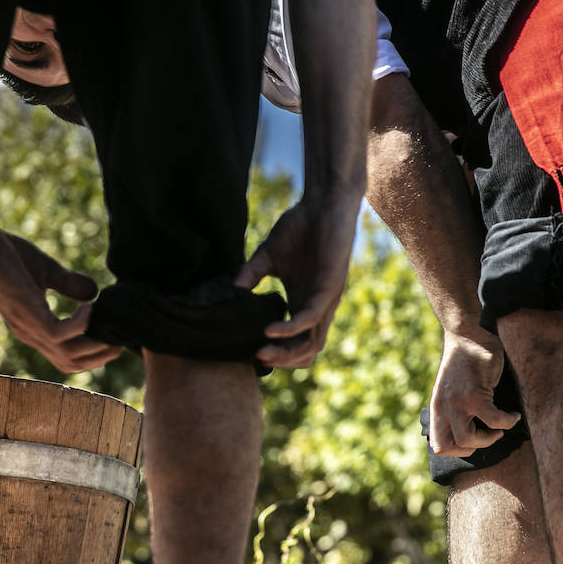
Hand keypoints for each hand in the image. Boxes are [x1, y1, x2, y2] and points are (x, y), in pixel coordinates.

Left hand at [0, 229, 121, 373]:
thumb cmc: (6, 254)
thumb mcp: (46, 272)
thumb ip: (69, 285)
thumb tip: (95, 293)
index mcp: (34, 328)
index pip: (66, 357)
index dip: (92, 354)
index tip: (113, 339)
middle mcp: (31, 334)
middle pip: (70, 364)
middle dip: (99, 357)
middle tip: (121, 341)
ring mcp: (28, 327)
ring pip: (67, 356)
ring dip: (94, 347)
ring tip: (113, 330)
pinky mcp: (27, 315)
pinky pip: (59, 334)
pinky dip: (81, 325)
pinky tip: (91, 308)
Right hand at [235, 196, 359, 367]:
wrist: (323, 203)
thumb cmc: (300, 227)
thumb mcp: (267, 256)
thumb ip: (251, 275)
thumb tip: (230, 291)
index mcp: (304, 302)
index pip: (297, 343)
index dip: (278, 354)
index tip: (251, 353)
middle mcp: (318, 306)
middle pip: (307, 351)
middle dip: (282, 360)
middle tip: (256, 357)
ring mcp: (326, 299)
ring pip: (313, 342)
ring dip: (288, 353)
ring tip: (261, 351)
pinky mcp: (331, 286)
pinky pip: (312, 317)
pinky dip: (291, 328)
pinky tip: (269, 330)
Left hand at [428, 329, 521, 456]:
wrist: (468, 334)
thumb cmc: (466, 363)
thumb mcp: (452, 390)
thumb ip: (455, 410)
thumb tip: (473, 433)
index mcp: (437, 409)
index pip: (439, 445)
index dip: (459, 450)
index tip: (476, 438)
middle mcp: (442, 408)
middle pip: (448, 448)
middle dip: (473, 449)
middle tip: (489, 434)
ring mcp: (457, 402)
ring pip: (469, 440)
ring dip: (490, 437)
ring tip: (502, 425)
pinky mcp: (475, 393)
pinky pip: (494, 420)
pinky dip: (508, 421)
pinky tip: (513, 414)